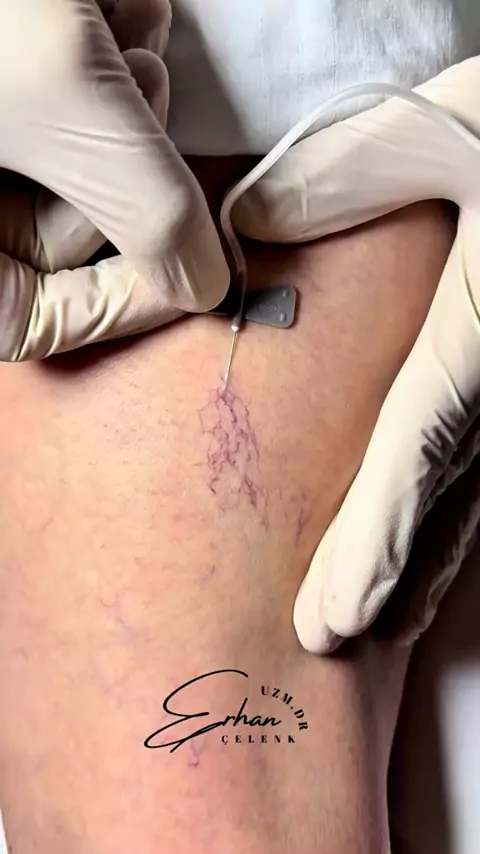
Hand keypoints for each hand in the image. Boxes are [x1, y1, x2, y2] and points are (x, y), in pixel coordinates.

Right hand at [0, 0, 228, 360]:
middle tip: (143, 97)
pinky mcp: (23, 82)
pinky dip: (118, 56)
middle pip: (70, 235)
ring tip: (129, 40)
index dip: (115, 305)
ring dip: (134, 101)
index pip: (27, 321)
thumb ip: (149, 215)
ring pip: (85, 163)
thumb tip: (207, 289)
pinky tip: (123, 10)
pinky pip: (79, 100)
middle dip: (131, 168)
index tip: (195, 274)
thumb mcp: (67, 105)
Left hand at [232, 57, 479, 651]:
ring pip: (469, 478)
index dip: (378, 538)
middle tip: (334, 638)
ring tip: (378, 612)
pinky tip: (427, 527)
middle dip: (392, 570)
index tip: (335, 617)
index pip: (419, 445)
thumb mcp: (438, 131)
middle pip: (445, 487)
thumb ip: (346, 175)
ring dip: (423, 547)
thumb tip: (247, 228)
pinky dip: (446, 497)